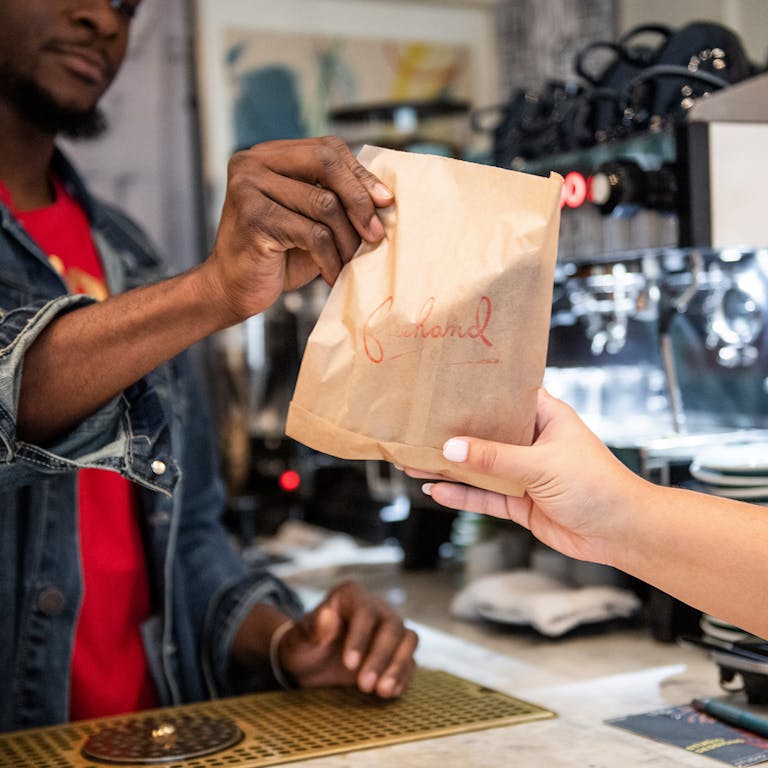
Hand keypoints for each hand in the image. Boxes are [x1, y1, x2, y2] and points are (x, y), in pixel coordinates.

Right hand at [202, 136, 392, 323]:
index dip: (360, 175)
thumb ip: (336, 199)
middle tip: (376, 233)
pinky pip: (313, 233)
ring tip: (352, 261)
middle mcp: (253, 162)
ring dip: (347, 238)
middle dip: (359, 199)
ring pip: (324, 202)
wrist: (234, 290)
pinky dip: (330, 258)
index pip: (327, 149)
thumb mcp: (310, 220)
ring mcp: (249, 187)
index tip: (386, 202)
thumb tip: (385, 195)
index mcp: (268, 155)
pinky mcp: (254, 217)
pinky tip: (333, 275)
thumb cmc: (277, 257)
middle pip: (326, 163)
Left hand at [279, 581, 417, 697]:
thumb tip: (327, 616)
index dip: (360, 638)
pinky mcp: (397, 651)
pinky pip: (410, 659)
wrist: (310, 662)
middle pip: (392, 626)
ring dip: (398, 666)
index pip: (365, 611)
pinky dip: (403, 676)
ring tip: (381, 692)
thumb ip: (312, 629)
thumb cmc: (304, 646)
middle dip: (381, 657)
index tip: (349, 665)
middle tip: (364, 686)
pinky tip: (389, 693)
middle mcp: (376, 607)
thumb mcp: (298, 640)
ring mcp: (389, 628)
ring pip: (408, 639)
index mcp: (351, 596)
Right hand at [404, 388, 646, 565]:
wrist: (621, 532)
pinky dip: (461, 495)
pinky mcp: (520, 502)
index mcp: (545, 417)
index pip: (505, 397)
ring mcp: (524, 473)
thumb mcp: (542, 464)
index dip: (476, 393)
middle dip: (452, 434)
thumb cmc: (598, 485)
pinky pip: (484, 496)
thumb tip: (452, 448)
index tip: (443, 388)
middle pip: (484, 434)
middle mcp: (531, 441)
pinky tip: (436, 490)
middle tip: (417, 430)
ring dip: (450, 467)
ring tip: (413, 461)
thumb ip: (495, 458)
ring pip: (479, 467)